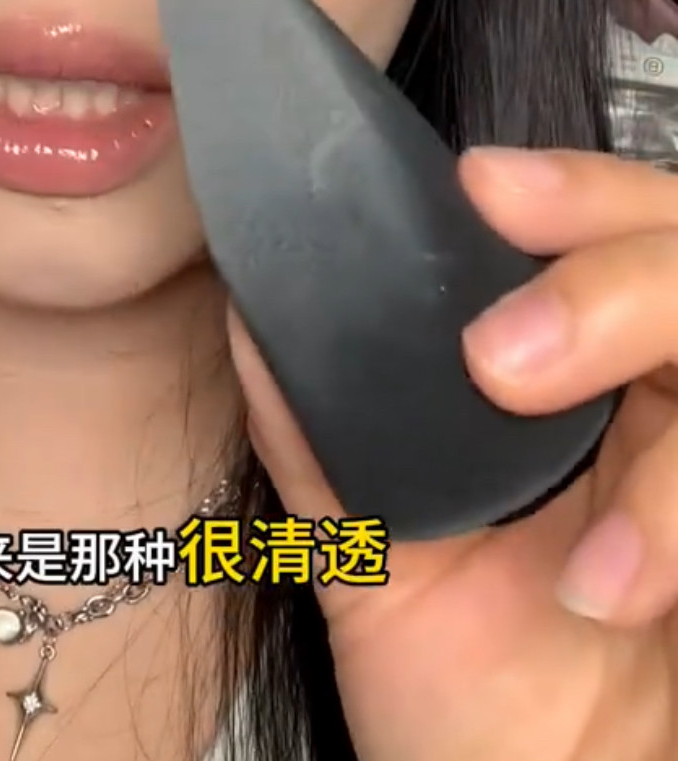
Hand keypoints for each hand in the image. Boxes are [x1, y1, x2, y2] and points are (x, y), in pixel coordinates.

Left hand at [231, 145, 677, 760]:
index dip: (567, 189)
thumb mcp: (376, 563)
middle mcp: (657, 399)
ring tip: (557, 496)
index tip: (485, 189)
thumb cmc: (471, 704)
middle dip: (609, 272)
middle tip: (498, 359)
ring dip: (639, 363)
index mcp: (580, 380)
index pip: (604, 228)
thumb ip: (324, 436)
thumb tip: (254, 314)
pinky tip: (609, 592)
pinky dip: (668, 509)